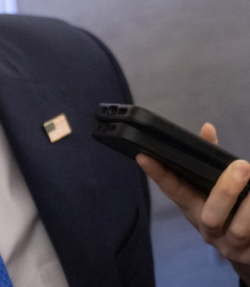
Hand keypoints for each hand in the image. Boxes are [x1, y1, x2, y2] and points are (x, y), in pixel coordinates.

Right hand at [137, 123, 249, 283]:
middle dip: (225, 190)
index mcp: (190, 204)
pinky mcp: (246, 255)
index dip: (156, 172)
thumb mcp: (212, 184)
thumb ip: (210, 157)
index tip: (143, 155)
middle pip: (210, 215)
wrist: (246, 249)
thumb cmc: (226, 207)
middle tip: (242, 165)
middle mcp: (205, 226)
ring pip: (238, 229)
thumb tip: (208, 127)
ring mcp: (226, 243)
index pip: (170, 187)